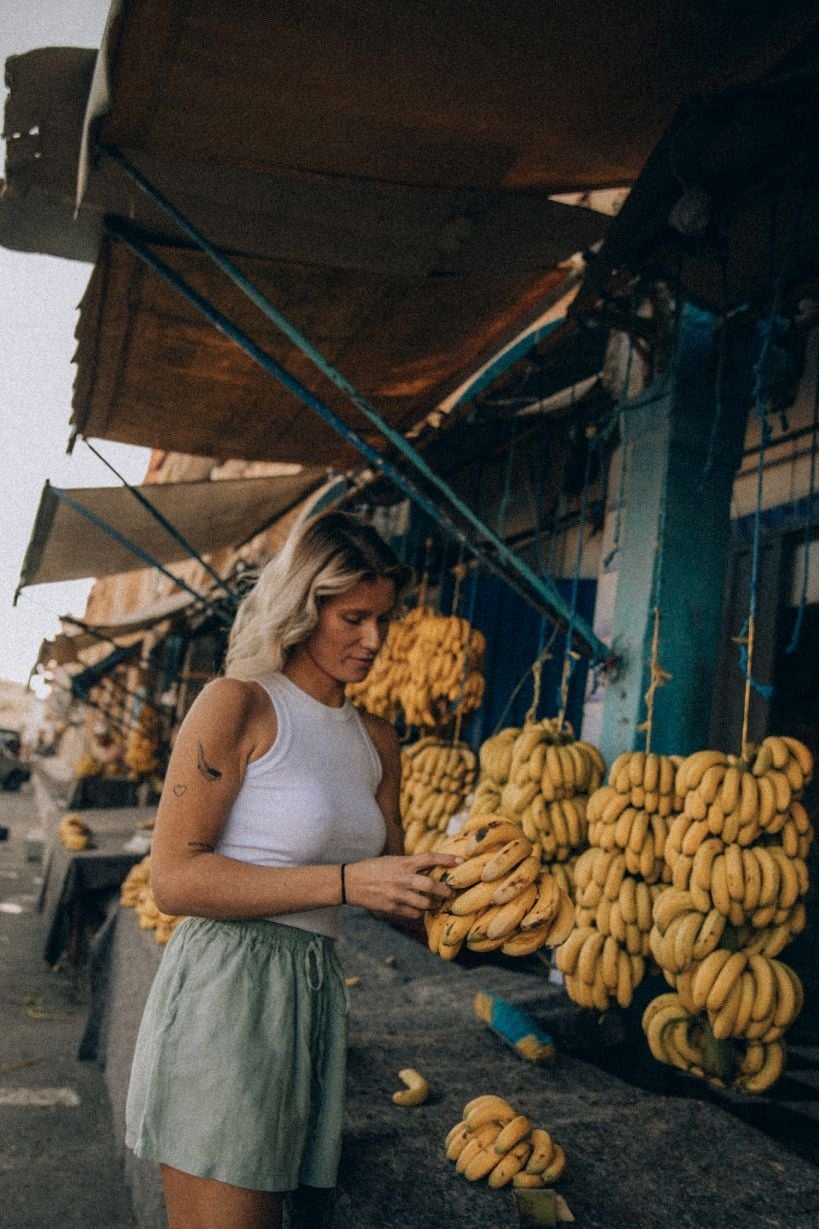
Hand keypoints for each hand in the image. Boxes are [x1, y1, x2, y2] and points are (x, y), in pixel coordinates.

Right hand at [343, 852, 462, 918]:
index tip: (460, 860)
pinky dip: (419, 912)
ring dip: (433, 904)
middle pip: (431, 885)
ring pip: (425, 903)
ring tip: (436, 903)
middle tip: (451, 892)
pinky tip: (418, 909)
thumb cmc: (372, 868)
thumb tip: (430, 867)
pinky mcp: (392, 908)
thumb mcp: (391, 861)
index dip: (447, 859)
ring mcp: (397, 895)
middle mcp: (402, 878)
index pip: (429, 858)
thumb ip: (409, 865)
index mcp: (402, 863)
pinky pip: (413, 914)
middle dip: (445, 890)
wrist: (350, 882)